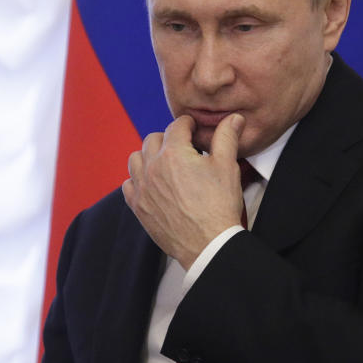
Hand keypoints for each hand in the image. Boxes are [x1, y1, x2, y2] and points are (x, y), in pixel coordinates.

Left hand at [122, 113, 245, 268]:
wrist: (208, 244)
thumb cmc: (219, 207)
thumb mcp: (227, 167)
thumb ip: (227, 138)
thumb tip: (233, 118)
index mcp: (174, 152)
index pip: (177, 125)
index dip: (188, 125)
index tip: (194, 130)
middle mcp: (153, 166)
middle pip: (153, 139)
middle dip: (168, 139)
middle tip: (184, 149)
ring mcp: (142, 187)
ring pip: (136, 158)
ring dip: (149, 156)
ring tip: (166, 164)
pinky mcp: (138, 206)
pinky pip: (128, 184)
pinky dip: (138, 179)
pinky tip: (153, 184)